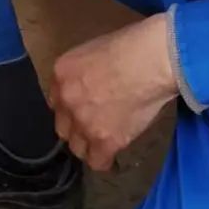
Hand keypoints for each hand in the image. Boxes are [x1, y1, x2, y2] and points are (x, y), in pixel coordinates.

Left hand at [49, 14, 177, 171]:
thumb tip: (92, 86)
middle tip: (97, 123)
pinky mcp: (104, 141)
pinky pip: (97, 162)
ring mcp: (83, 122)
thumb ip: (84, 73)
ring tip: (106, 139)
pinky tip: (114, 152)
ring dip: (90, 145)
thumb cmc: (133, 46)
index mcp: (61, 73)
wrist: (152, 60)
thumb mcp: (95, 50)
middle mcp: (66, 99)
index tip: (84, 108)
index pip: (56, 101)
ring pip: (77, 147)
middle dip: (77, 127)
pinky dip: (105, 159)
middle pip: (63, 127)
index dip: (71, 107)